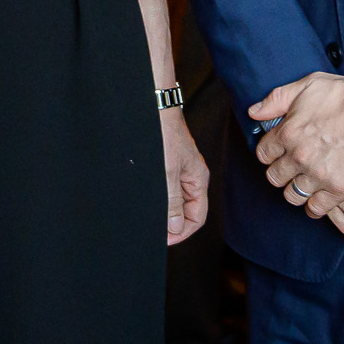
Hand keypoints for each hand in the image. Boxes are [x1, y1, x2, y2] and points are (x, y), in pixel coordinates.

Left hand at [160, 109, 210, 244]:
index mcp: (197, 180)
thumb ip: (172, 201)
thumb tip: (176, 227)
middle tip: (153, 231)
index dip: (182, 232)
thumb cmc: (163, 132)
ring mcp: (179, 168)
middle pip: (187, 210)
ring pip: (174, 199)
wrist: (153, 104)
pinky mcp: (166, 161)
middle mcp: (190, 176)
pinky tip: (145, 199)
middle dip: (172, 224)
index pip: (198, 217)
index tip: (164, 240)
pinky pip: (165, 187)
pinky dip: (157, 197)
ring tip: (148, 217)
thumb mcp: (168, 172)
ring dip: (163, 211)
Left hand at [249, 73, 343, 211]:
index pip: (263, 154)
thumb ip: (277, 98)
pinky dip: (314, 206)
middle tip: (292, 169)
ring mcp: (319, 175)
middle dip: (281, 172)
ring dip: (296, 190)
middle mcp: (299, 157)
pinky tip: (319, 199)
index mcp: (289, 132)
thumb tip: (253, 112)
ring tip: (305, 183)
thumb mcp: (309, 84)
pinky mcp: (339, 190)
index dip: (270, 153)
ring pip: (292, 196)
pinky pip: (315, 209)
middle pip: (274, 177)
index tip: (278, 153)